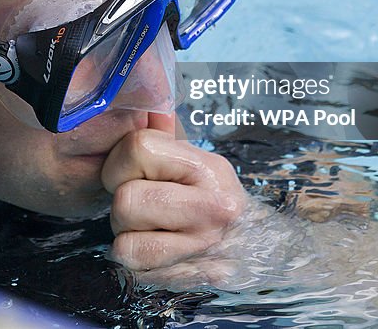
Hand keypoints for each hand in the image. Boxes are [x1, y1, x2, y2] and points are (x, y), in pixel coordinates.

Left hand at [101, 112, 252, 282]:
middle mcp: (213, 207)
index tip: (133, 174)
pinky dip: (135, 264)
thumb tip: (137, 98)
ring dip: (126, 238)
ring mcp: (206, 248)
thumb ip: (162, 136)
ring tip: (148, 229)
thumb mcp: (193, 159)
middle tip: (140, 207)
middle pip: (125, 201)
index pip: (136, 148)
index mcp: (207, 167)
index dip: (120, 163)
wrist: (257, 246)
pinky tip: (155, 251)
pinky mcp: (194, 280)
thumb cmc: (210, 196)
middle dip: (120, 206)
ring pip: (124, 244)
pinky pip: (135, 272)